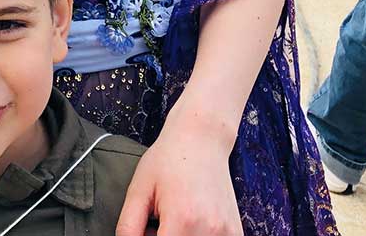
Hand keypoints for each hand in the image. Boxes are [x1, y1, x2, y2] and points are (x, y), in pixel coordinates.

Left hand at [116, 109, 239, 235]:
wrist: (202, 139)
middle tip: (157, 224)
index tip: (147, 229)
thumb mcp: (138, 191)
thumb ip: (129, 227)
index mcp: (182, 220)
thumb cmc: (168, 160)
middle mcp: (208, 230)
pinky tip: (190, 222)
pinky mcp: (236, 232)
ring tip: (173, 221)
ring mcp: (226, 233)